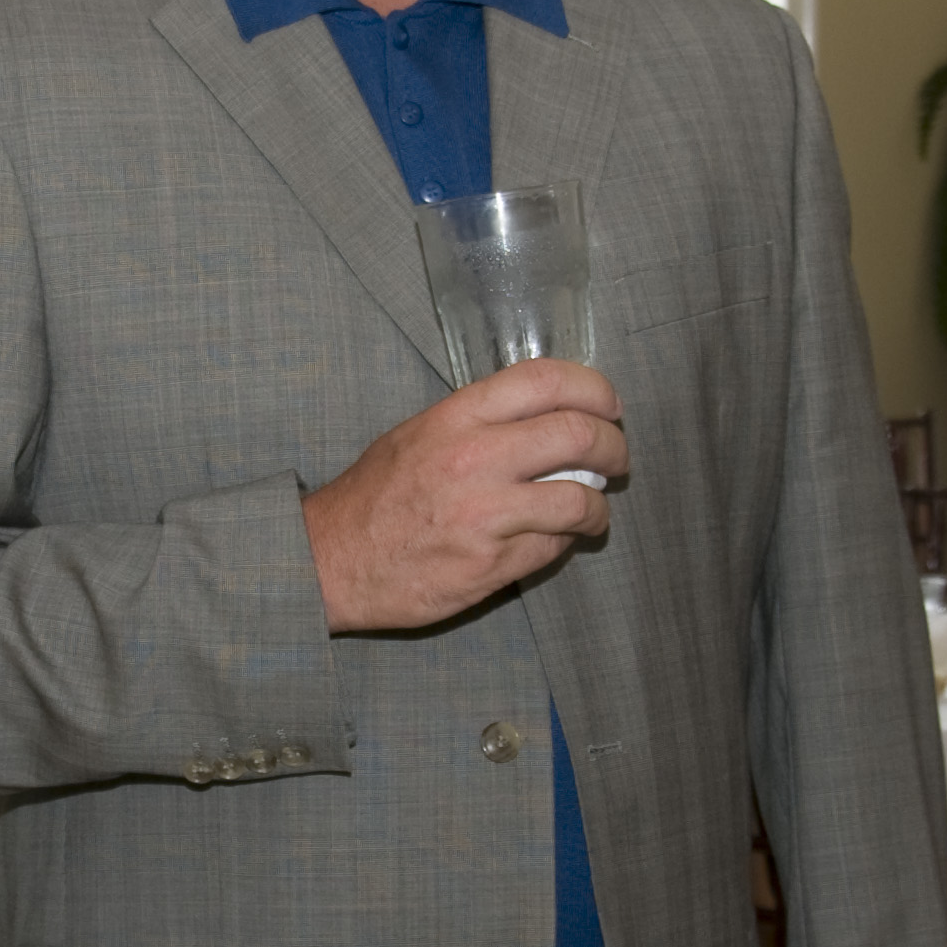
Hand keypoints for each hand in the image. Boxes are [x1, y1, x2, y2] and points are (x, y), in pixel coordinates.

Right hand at [302, 359, 627, 633]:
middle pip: (579, 435)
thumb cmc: (375, 496)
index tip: (609, 406)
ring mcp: (484, 515)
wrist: (329, 559)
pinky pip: (552, 548)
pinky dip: (564, 542)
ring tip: (593, 512)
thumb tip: (549, 419)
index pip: (547, 381)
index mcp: (457, 417)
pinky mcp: (490, 566)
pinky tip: (553, 539)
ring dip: (598, 507)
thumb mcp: (420, 433)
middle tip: (617, 458)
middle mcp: (475, 459)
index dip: (594, 388)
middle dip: (614, 447)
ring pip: (579, 500)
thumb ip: (482, 421)